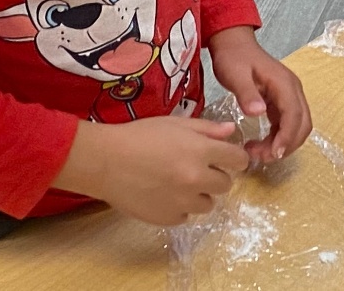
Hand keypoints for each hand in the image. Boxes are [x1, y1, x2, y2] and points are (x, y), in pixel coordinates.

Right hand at [54, 117, 247, 226]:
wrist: (105, 161)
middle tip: (197, 168)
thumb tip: (231, 131)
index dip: (235, 158)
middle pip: (226, 184)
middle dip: (216, 176)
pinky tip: (164, 195)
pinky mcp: (167, 218)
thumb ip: (207, 129)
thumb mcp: (175, 124)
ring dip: (199, 194)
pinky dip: (180, 208)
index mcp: (201, 151)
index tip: (228, 158)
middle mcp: (196, 179)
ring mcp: (183, 202)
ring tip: (178, 183)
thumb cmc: (139, 136)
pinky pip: (185, 216)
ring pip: (208, 204)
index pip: (238, 159)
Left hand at [208, 26, 311, 162]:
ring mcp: (289, 95)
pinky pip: (287, 123)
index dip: (287, 137)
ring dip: (284, 143)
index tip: (274, 154)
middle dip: (288, 144)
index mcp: (284, 83)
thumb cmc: (234, 58)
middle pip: (302, 123)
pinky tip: (261, 144)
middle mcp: (292, 90)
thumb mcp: (235, 74)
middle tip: (263, 158)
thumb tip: (259, 112)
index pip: (294, 115)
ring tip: (259, 153)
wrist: (234, 44)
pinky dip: (279, 137)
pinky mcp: (282, 101)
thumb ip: (247, 93)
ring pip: (297, 125)